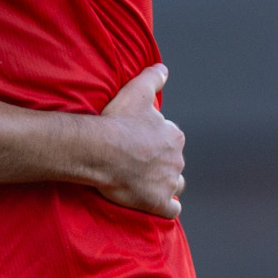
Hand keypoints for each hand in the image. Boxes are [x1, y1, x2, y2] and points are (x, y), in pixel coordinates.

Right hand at [95, 64, 184, 218]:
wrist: (100, 150)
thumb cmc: (117, 121)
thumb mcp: (136, 91)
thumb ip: (153, 78)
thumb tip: (163, 68)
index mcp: (174, 135)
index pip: (171, 138)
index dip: (155, 139)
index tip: (138, 140)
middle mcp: (177, 159)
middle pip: (173, 161)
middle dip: (161, 162)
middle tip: (137, 161)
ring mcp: (168, 183)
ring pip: (175, 184)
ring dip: (166, 183)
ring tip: (147, 182)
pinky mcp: (158, 203)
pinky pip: (171, 210)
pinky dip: (166, 207)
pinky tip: (156, 204)